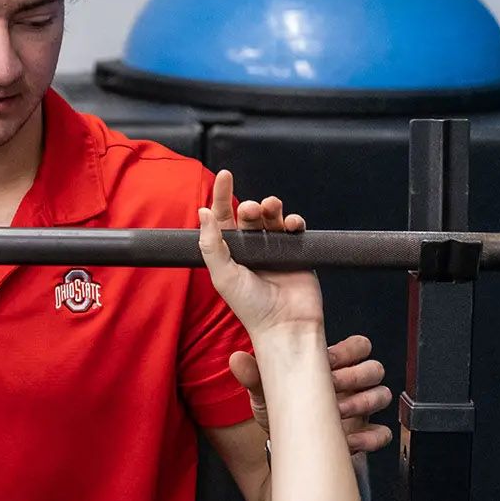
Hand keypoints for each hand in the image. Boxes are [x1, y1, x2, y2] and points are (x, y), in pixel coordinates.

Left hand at [197, 169, 324, 333]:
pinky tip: (291, 224)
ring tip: (271, 208)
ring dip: (272, 207)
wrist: (285, 325)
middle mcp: (251, 248)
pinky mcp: (296, 251)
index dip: (221, 195)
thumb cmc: (251, 307)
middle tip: (250, 210)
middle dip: (249, 206)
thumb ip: (211, 244)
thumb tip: (203, 212)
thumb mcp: (223, 275)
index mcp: (229, 251)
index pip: (223, 218)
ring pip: (272, 216)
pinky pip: (294, 228)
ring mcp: (274, 248)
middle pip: (248, 214)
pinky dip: (294, 220)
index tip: (224, 175)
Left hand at [227, 337, 394, 455]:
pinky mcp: (366, 433)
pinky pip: (382, 432)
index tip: (327, 361)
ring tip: (338, 412)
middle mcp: (351, 383)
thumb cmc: (281, 413)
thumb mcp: (266, 393)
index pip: (357, 346)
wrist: (286, 449)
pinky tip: (348, 440)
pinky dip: (369, 436)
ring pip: (382, 395)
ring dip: (363, 402)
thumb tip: (238, 359)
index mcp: (332, 365)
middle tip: (332, 388)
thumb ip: (254, 375)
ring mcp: (361, 407)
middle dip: (355, 376)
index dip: (347, 351)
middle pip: (374, 367)